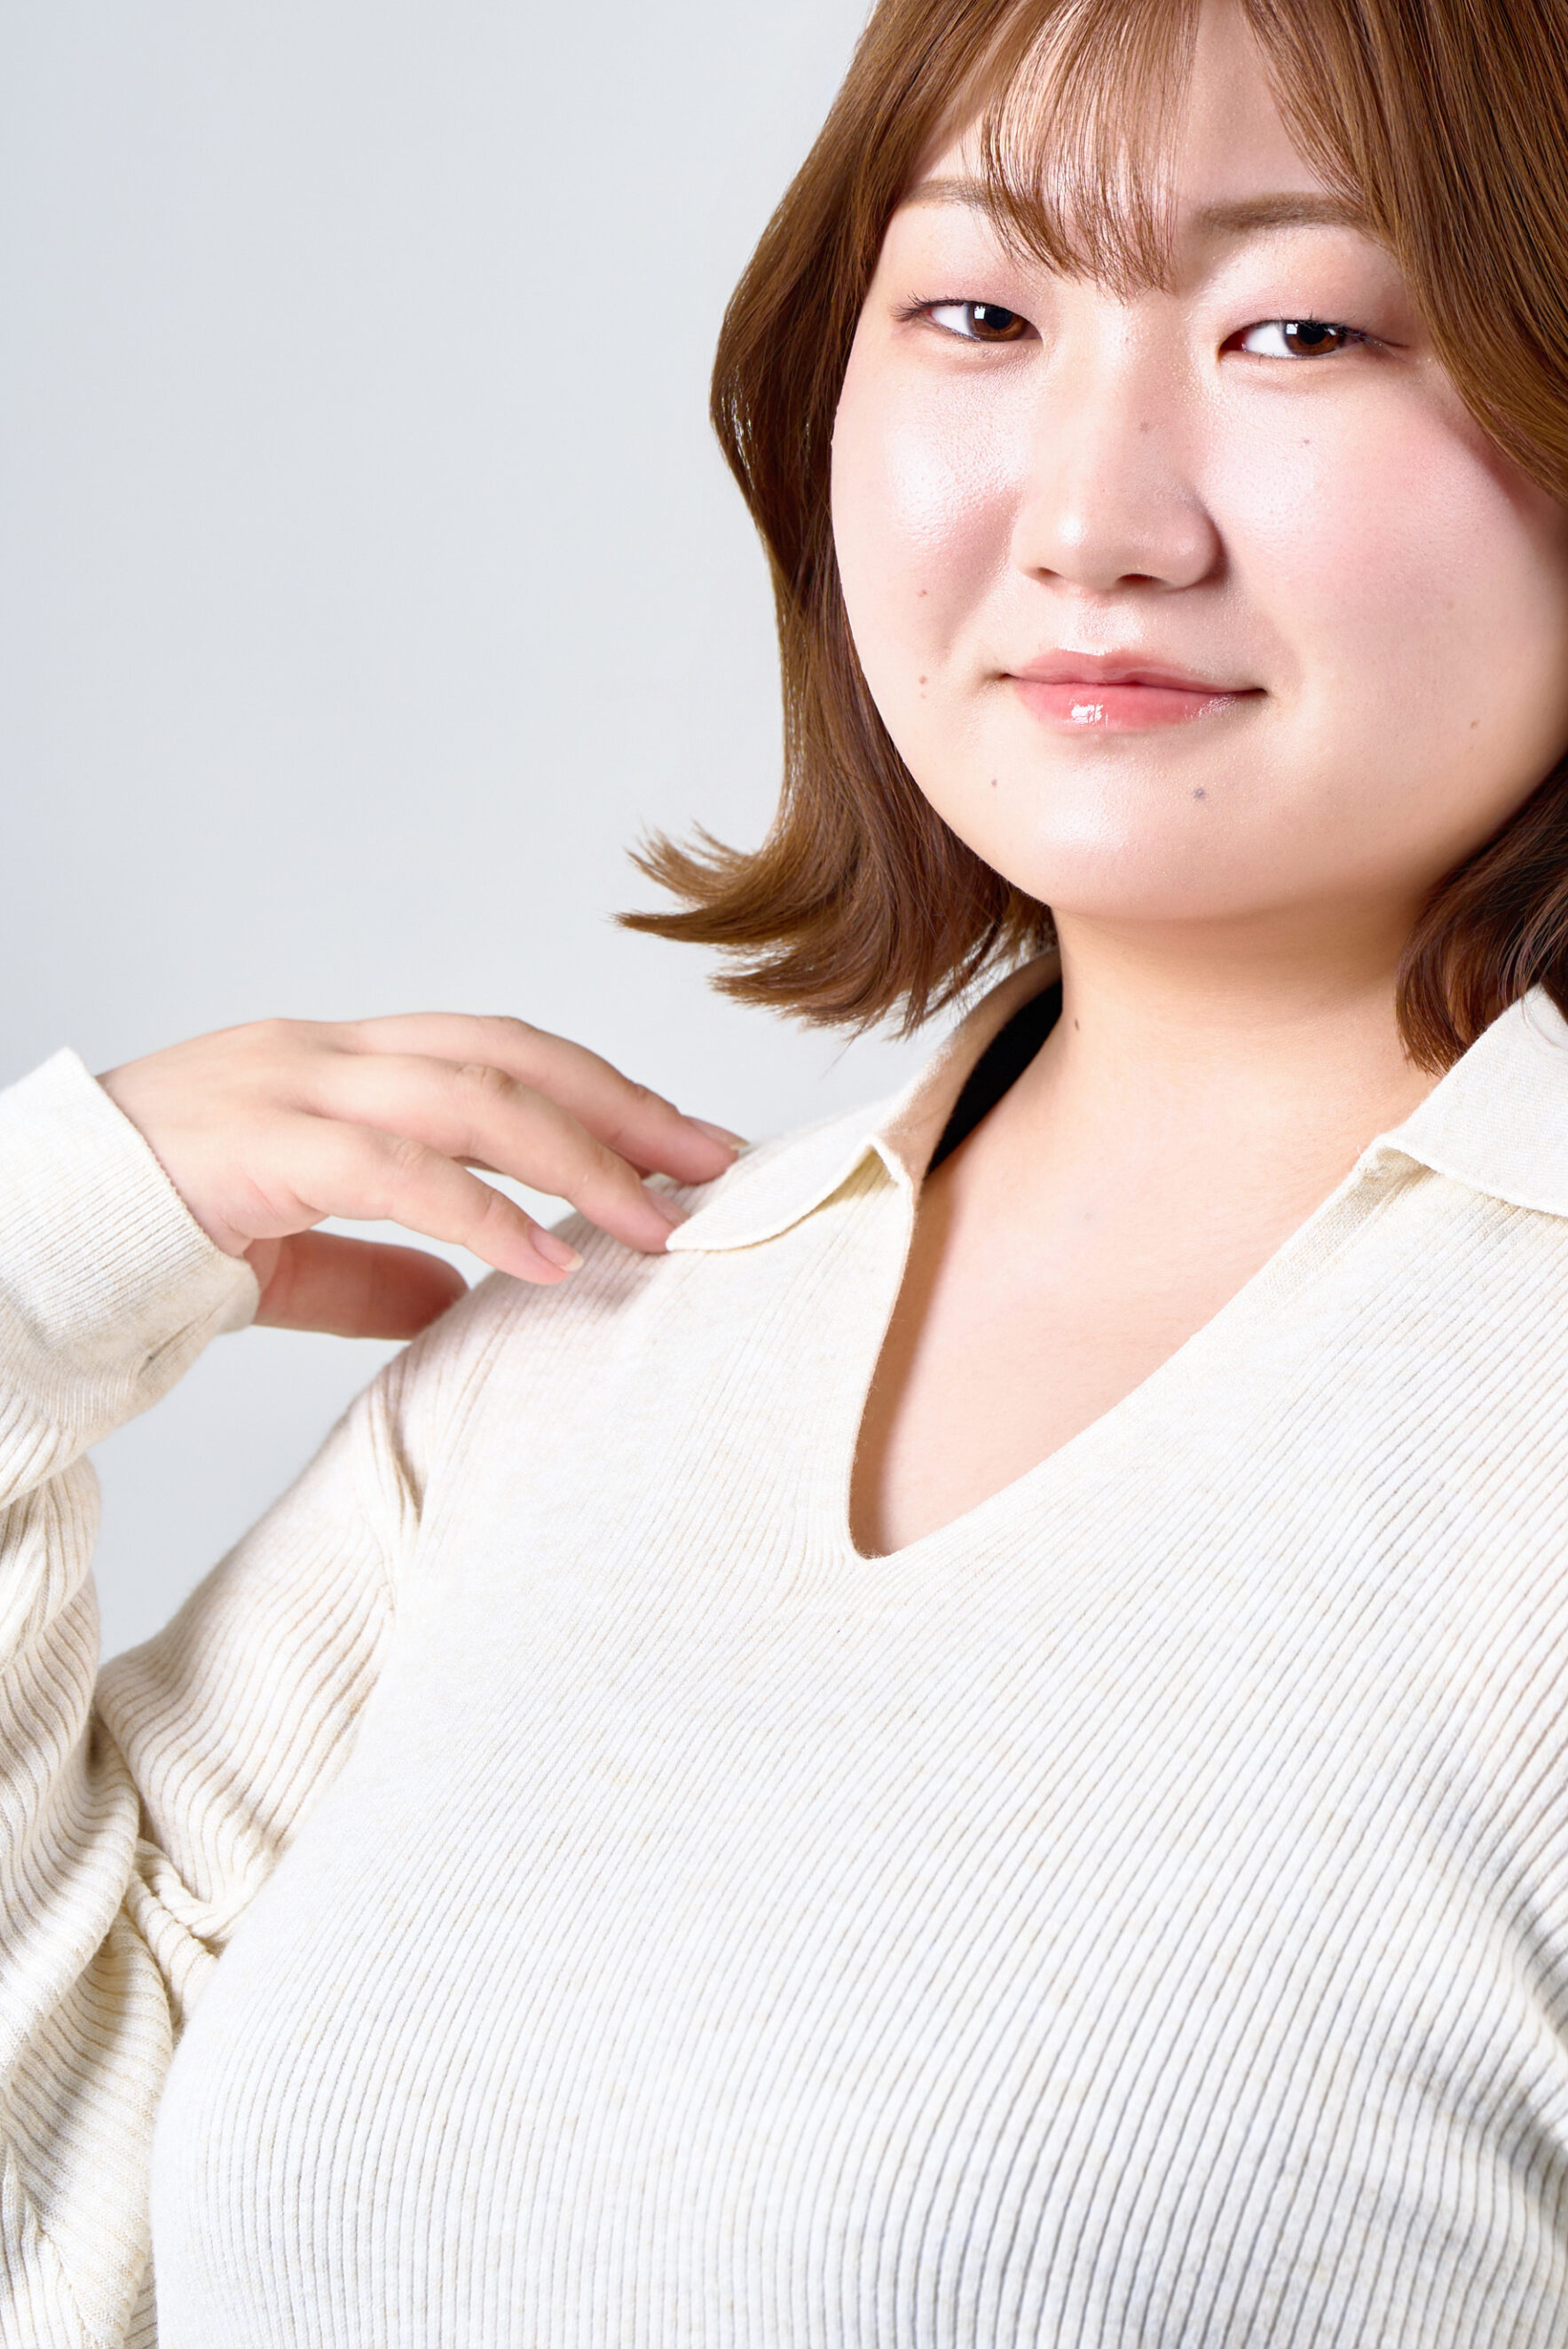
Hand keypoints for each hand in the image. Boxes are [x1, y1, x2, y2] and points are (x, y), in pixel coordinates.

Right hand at [97, 1013, 743, 1340]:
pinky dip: (485, 1214)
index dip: (604, 1092)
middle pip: (510, 1055)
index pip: (500, 1051)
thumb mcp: (280, 1253)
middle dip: (625, 1109)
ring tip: (657, 1226)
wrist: (21, 1241)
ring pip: (471, 1097)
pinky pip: (396, 1171)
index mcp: (335, 1062)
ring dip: (581, 1159)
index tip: (692, 1146)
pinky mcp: (259, 1148)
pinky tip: (546, 1262)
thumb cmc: (139, 1237)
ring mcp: (290, 1089)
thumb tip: (457, 1297)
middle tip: (718, 1169)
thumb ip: (369, 1268)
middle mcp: (323, 1053)